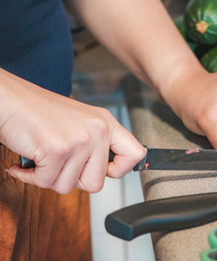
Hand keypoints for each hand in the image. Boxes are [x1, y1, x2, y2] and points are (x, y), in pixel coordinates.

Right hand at [0, 69, 144, 193]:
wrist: (7, 99)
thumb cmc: (37, 113)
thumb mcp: (80, 123)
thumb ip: (96, 145)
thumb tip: (106, 174)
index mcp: (106, 123)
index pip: (136, 154)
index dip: (119, 170)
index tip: (104, 171)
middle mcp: (98, 130)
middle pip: (96, 183)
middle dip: (72, 179)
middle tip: (58, 164)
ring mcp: (79, 140)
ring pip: (68, 186)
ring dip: (48, 177)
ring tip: (41, 157)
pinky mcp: (57, 149)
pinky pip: (45, 182)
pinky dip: (30, 176)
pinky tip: (26, 161)